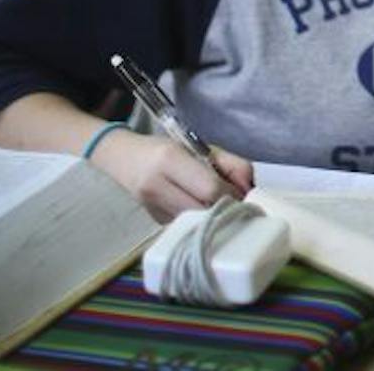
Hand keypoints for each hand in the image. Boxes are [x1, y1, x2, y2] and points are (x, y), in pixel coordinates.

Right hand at [91, 131, 253, 222]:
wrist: (122, 158)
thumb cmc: (166, 149)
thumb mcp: (201, 147)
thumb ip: (232, 164)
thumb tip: (251, 189)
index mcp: (170, 160)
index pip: (210, 189)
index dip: (231, 194)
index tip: (241, 192)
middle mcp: (157, 185)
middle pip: (204, 209)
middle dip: (224, 207)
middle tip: (233, 200)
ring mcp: (152, 207)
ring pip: (196, 221)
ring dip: (212, 215)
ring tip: (216, 202)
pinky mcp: (154, 221)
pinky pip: (186, 225)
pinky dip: (198, 219)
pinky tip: (197, 206)